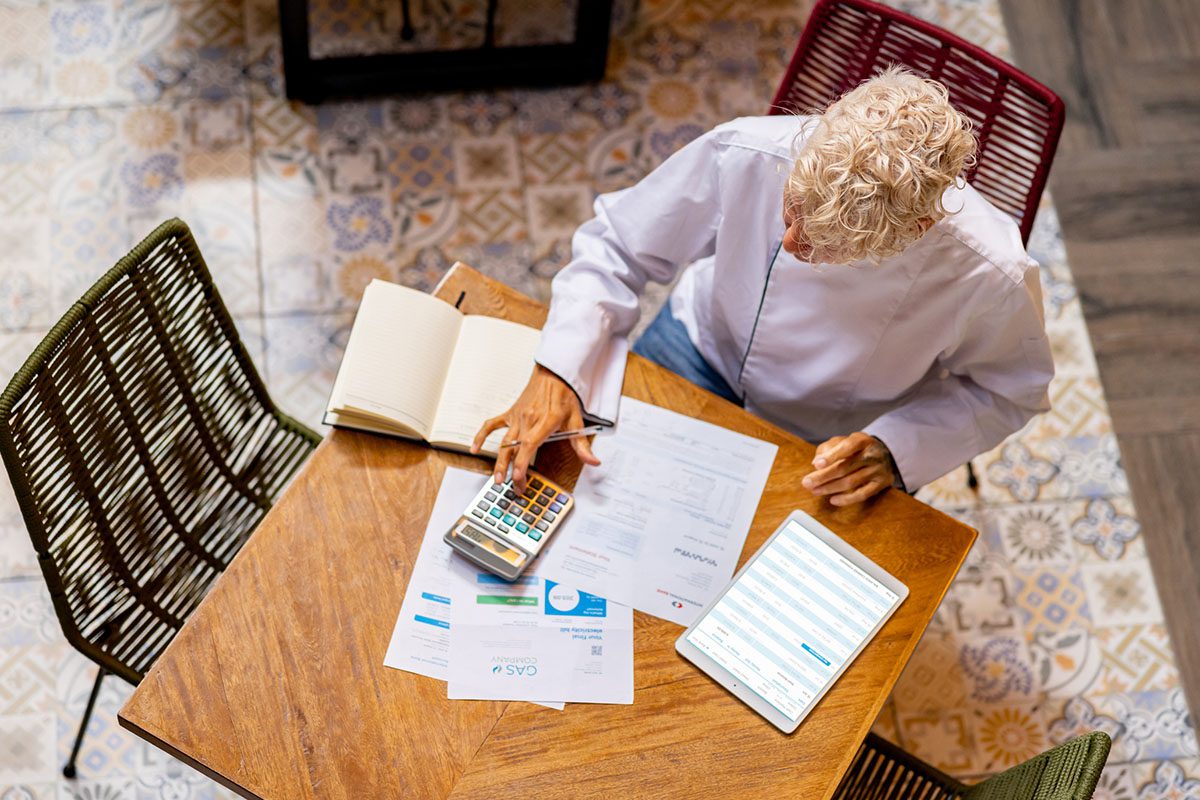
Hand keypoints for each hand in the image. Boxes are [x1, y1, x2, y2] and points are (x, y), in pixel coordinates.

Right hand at [471, 365, 600, 491]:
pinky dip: (481, 436)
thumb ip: (582, 445)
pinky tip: (475, 448)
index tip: (518, 478)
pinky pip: (491, 425)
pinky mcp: (510, 413)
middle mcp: (528, 420)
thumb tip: (593, 461)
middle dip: (511, 470)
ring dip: (499, 461)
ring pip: (503, 442)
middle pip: (515, 448)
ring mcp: (517, 417)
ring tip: (497, 480)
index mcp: (545, 422)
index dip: (521, 463)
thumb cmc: (564, 396)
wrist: (553, 374)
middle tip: (511, 487)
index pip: (529, 445)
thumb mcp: (576, 420)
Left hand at [802, 432, 895, 505]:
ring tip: (815, 491)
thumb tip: (816, 463)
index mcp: (862, 440)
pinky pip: (862, 495)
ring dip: (830, 488)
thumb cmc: (858, 448)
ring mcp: (878, 470)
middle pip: (845, 468)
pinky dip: (846, 499)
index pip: (847, 447)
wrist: (886, 454)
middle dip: (823, 477)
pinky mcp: (881, 484)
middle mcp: (872, 455)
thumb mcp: (844, 441)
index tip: (817, 464)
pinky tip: (833, 500)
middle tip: (807, 483)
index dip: (831, 456)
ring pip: (851, 482)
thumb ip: (829, 448)